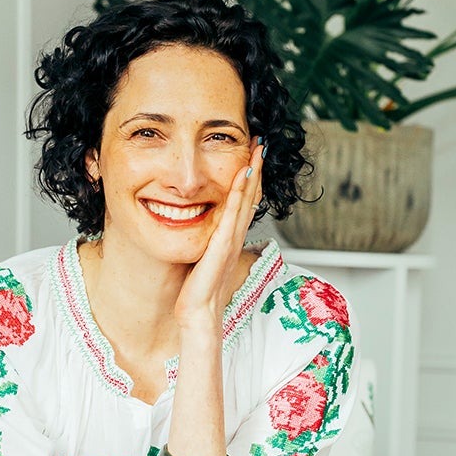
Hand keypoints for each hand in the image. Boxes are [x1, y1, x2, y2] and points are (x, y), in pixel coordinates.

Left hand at [173, 142, 266, 327]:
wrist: (199, 313)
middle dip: (255, 167)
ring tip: (256, 150)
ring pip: (246, 199)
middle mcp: (235, 236)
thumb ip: (204, 241)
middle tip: (260, 142)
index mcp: (230, 237)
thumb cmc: (197, 291)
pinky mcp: (222, 246)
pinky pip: (232, 214)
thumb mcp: (201, 258)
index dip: (249, 177)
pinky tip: (241, 175)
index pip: (243, 201)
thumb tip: (195, 225)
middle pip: (250, 195)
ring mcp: (231, 240)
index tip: (251, 155)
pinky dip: (238, 193)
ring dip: (252, 173)